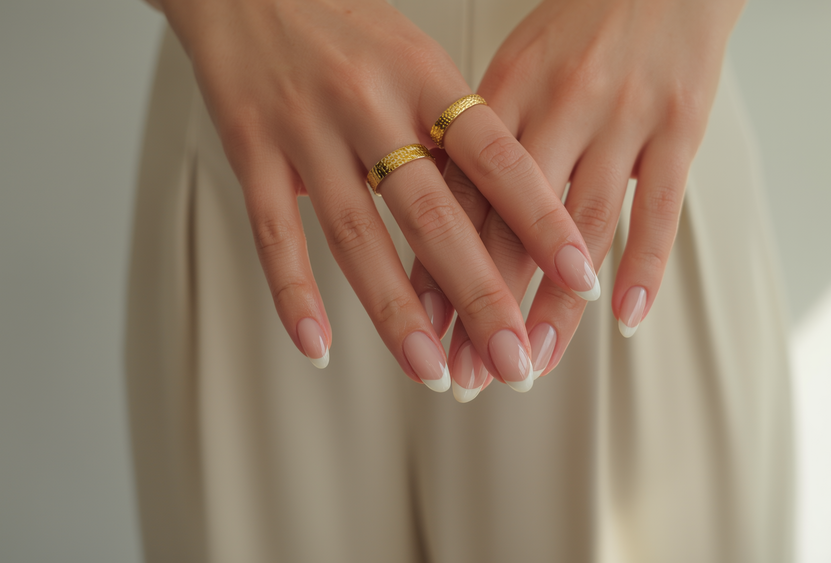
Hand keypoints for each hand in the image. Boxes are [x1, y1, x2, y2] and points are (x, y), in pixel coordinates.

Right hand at [157, 0, 596, 389]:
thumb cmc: (345, 23)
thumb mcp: (416, 58)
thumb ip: (455, 131)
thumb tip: (514, 208)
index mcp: (425, 77)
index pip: (498, 160)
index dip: (541, 221)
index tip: (580, 276)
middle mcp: (370, 104)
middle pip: (435, 215)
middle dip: (480, 296)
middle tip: (514, 362)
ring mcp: (307, 130)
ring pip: (357, 235)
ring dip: (398, 313)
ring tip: (433, 371)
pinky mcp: (250, 150)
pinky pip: (273, 234)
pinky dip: (294, 296)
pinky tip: (319, 349)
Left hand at [411, 0, 743, 399]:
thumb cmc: (583, 24)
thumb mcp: (519, 65)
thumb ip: (485, 135)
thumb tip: (442, 211)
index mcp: (506, 89)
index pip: (462, 196)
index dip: (439, 267)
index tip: (420, 329)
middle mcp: (558, 104)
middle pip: (512, 222)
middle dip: (487, 305)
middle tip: (467, 372)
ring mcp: (621, 116)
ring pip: (581, 228)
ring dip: (557, 305)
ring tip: (534, 363)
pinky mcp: (679, 125)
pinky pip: (659, 208)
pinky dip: (644, 267)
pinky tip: (626, 319)